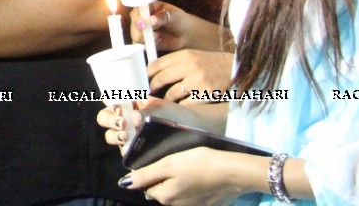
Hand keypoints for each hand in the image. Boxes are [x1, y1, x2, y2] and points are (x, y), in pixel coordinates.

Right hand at [96, 97, 202, 149]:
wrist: (195, 132)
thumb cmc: (178, 116)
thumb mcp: (163, 108)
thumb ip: (147, 110)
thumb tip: (134, 116)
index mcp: (131, 106)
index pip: (111, 101)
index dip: (108, 102)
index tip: (116, 105)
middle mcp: (127, 121)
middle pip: (105, 118)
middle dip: (109, 119)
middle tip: (122, 121)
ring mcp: (130, 137)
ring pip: (111, 135)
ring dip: (114, 135)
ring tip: (125, 136)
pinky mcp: (135, 153)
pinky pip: (123, 152)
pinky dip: (124, 149)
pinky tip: (130, 149)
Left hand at [120, 147, 250, 205]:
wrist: (233, 173)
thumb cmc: (199, 164)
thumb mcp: (169, 164)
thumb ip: (146, 175)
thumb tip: (124, 183)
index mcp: (164, 196)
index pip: (146, 185)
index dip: (149, 171)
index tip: (159, 158)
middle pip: (160, 189)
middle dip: (162, 177)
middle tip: (174, 160)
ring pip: (174, 192)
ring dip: (176, 181)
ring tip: (187, 166)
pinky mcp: (203, 204)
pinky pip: (189, 194)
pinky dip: (189, 185)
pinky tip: (198, 175)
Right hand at [132, 1, 227, 52]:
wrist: (184, 34)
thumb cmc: (178, 20)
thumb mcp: (173, 15)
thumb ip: (162, 16)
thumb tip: (152, 20)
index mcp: (146, 6)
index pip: (138, 9)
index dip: (138, 16)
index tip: (143, 23)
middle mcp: (141, 17)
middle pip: (134, 22)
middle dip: (140, 28)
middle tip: (150, 30)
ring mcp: (141, 29)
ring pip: (135, 34)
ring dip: (146, 37)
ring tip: (159, 35)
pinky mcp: (143, 41)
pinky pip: (139, 44)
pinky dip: (146, 44)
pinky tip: (156, 41)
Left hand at [147, 50, 234, 101]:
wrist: (237, 70)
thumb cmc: (212, 64)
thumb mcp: (194, 57)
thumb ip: (176, 63)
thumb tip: (155, 73)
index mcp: (185, 55)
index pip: (157, 64)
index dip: (147, 74)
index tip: (143, 80)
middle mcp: (190, 66)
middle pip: (160, 79)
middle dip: (152, 88)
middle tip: (149, 93)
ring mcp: (197, 80)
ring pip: (171, 94)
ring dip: (167, 99)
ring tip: (167, 100)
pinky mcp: (205, 94)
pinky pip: (185, 104)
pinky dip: (181, 106)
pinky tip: (182, 105)